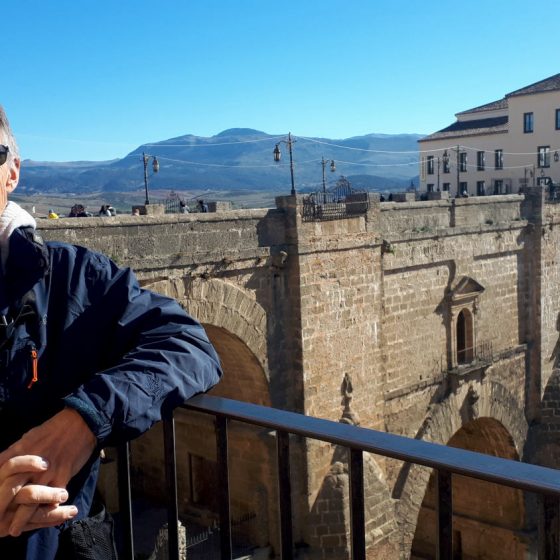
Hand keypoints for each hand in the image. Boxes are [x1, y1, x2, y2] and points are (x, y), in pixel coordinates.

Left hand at [0, 408, 96, 534]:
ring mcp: (47, 473)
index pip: (0, 476)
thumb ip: (13, 453)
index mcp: (18, 455)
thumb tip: (0, 465)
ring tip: (15, 530)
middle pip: (11, 494)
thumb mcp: (27, 438)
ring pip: (30, 503)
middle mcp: (30, 466)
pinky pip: (53, 501)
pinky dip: (47, 512)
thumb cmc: (52, 429)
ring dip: (22, 519)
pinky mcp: (63, 477)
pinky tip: (42, 518)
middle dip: (4, 511)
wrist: (78, 424)